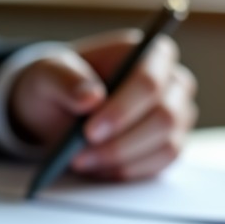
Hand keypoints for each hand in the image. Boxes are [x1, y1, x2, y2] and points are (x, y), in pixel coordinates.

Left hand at [8, 30, 197, 180]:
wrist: (60, 108)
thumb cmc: (60, 84)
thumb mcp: (48, 76)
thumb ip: (66, 81)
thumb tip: (91, 97)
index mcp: (148, 53)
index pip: (149, 81)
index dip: (122, 109)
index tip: (90, 132)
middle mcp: (172, 82)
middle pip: (164, 117)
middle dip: (120, 142)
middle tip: (80, 157)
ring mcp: (176, 114)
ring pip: (166, 144)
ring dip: (121, 160)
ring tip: (82, 162)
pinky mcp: (169, 143)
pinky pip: (160, 164)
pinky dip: (128, 170)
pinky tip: (100, 169)